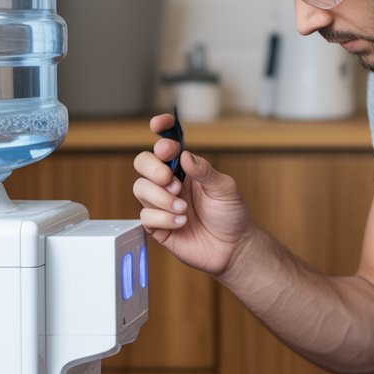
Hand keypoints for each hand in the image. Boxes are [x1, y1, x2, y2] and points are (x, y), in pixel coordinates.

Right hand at [132, 114, 253, 276]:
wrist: (233, 249)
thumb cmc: (231, 215)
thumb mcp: (224, 188)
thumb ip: (204, 170)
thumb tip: (183, 155)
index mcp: (186, 168)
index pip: (167, 143)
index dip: (161, 130)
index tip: (158, 125)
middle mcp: (170, 182)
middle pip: (143, 162)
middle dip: (153, 168)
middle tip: (171, 181)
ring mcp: (161, 204)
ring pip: (140, 188)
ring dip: (161, 197)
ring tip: (183, 209)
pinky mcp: (157, 225)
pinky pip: (145, 216)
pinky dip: (163, 218)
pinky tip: (181, 223)